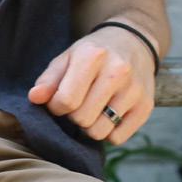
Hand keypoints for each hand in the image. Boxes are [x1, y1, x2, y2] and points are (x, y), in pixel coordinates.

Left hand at [27, 28, 155, 144]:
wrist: (133, 43)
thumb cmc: (93, 54)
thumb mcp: (67, 58)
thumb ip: (48, 80)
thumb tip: (34, 98)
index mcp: (92, 56)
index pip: (66, 100)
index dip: (55, 107)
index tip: (58, 101)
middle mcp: (118, 72)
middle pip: (82, 119)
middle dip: (73, 116)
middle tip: (78, 103)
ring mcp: (134, 90)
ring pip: (99, 132)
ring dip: (90, 126)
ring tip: (92, 109)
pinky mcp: (146, 106)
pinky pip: (117, 138)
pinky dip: (108, 132)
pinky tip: (108, 115)